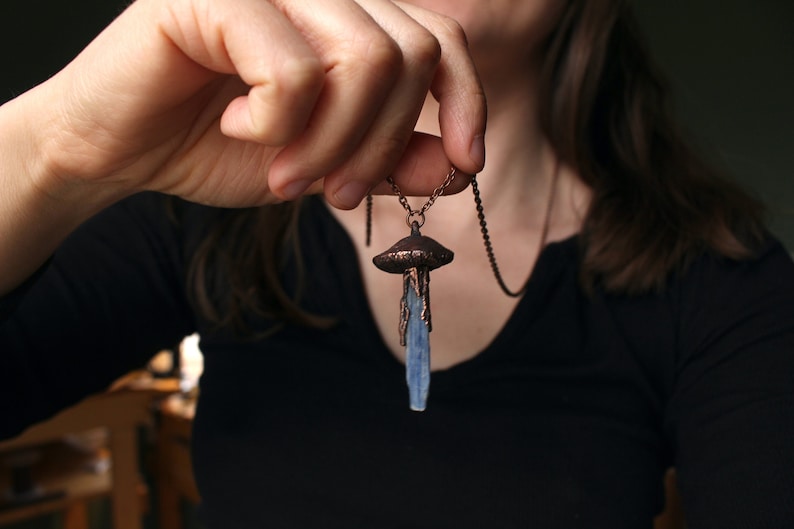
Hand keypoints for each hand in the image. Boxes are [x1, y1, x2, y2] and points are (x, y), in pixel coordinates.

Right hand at [34, 0, 486, 208]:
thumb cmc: (217, 146)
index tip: (468, 166)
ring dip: (331, 143)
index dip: (466, 101)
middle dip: (381, 143)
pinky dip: (276, 124)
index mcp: (345, 16)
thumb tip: (461, 165)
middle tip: (338, 194)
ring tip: (288, 174)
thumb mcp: (326, 163)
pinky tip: (239, 125)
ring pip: (363, 60)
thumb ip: (392, 159)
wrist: (121, 150)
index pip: (441, 38)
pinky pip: (294, 69)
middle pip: (409, 52)